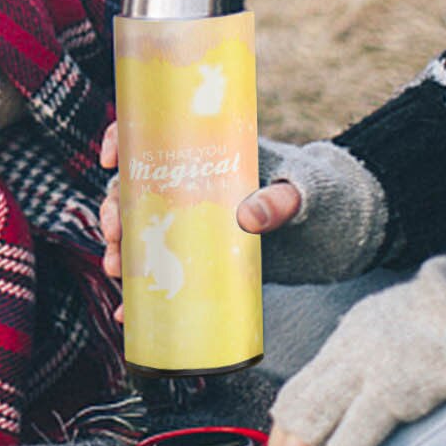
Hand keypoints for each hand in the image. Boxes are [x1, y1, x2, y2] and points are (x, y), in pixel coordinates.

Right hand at [97, 123, 301, 323]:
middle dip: (113, 210)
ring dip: (119, 248)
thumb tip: (247, 218)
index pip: (150, 134)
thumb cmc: (314, 194)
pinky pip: (163, 268)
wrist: (336, 232)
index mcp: (204, 153)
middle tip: (114, 236)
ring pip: (138, 228)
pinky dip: (142, 292)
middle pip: (133, 187)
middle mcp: (188, 184)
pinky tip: (129, 311)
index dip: (121, 138)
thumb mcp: (297, 193)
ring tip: (116, 271)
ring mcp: (192, 220)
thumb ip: (276, 202)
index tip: (109, 160)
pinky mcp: (201, 255)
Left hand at [253, 237, 445, 445]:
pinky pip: (359, 428)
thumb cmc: (439, 315)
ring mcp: (368, 369)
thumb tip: (347, 368)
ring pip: (315, 418)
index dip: (283, 422)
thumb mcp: (384, 323)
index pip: (302, 387)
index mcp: (344, 338)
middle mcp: (346, 352)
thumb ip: (362, 349)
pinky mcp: (396, 386)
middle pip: (299, 405)